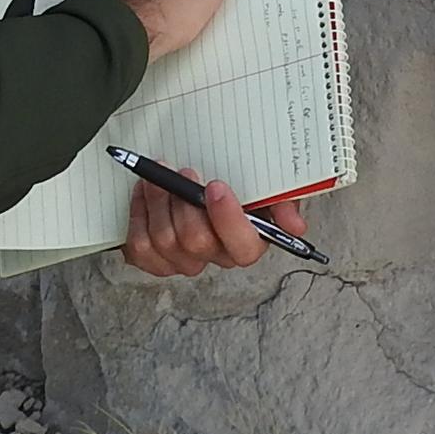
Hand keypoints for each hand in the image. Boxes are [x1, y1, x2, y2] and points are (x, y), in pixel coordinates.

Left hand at [121, 167, 311, 278]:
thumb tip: (295, 227)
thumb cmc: (237, 185)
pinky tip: (143, 192)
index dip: (228, 220)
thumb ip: (284, 202)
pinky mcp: (156, 260)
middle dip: (186, 203)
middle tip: (182, 171)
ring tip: (157, 175)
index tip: (216, 186)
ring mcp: (184, 261)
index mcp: (247, 242)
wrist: (200, 183)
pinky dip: (139, 215)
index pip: (244, 247)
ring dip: (159, 202)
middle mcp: (216, 257)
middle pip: (197, 242)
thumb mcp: (268, 187)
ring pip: (165, 241)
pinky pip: (141, 248)